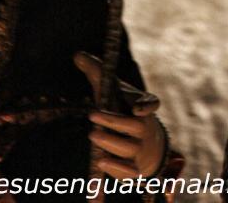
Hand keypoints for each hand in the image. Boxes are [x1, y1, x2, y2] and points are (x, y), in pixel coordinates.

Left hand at [74, 51, 165, 178]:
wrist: (143, 145)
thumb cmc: (123, 111)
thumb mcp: (113, 92)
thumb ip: (97, 74)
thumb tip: (77, 55)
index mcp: (142, 106)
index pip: (150, 102)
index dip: (146, 104)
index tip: (138, 109)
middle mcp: (145, 128)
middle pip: (135, 126)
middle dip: (114, 121)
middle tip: (91, 115)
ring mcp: (140, 149)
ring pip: (129, 148)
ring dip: (111, 142)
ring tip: (92, 135)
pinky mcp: (133, 168)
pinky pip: (128, 171)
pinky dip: (116, 168)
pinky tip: (101, 162)